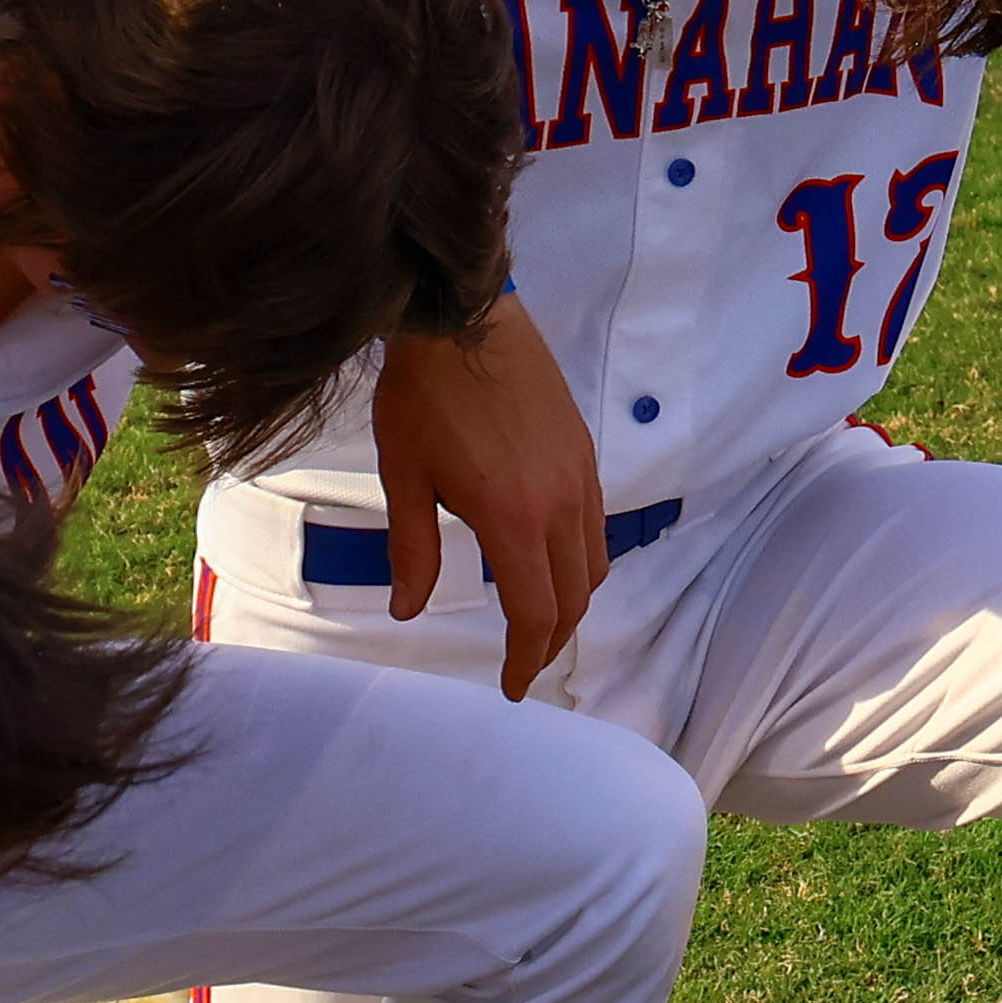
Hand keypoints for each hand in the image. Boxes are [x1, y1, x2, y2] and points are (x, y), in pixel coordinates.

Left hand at [368, 301, 607, 692]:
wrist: (463, 316)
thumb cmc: (424, 395)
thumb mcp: (404, 477)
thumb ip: (411, 551)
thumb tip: (407, 611)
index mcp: (514, 520)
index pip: (535, 613)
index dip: (524, 659)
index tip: (512, 686)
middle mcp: (560, 505)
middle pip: (575, 599)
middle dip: (551, 640)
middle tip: (524, 661)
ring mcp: (580, 477)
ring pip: (595, 564)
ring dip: (571, 601)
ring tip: (540, 614)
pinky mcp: (584, 452)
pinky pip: (596, 524)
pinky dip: (580, 558)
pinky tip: (548, 553)